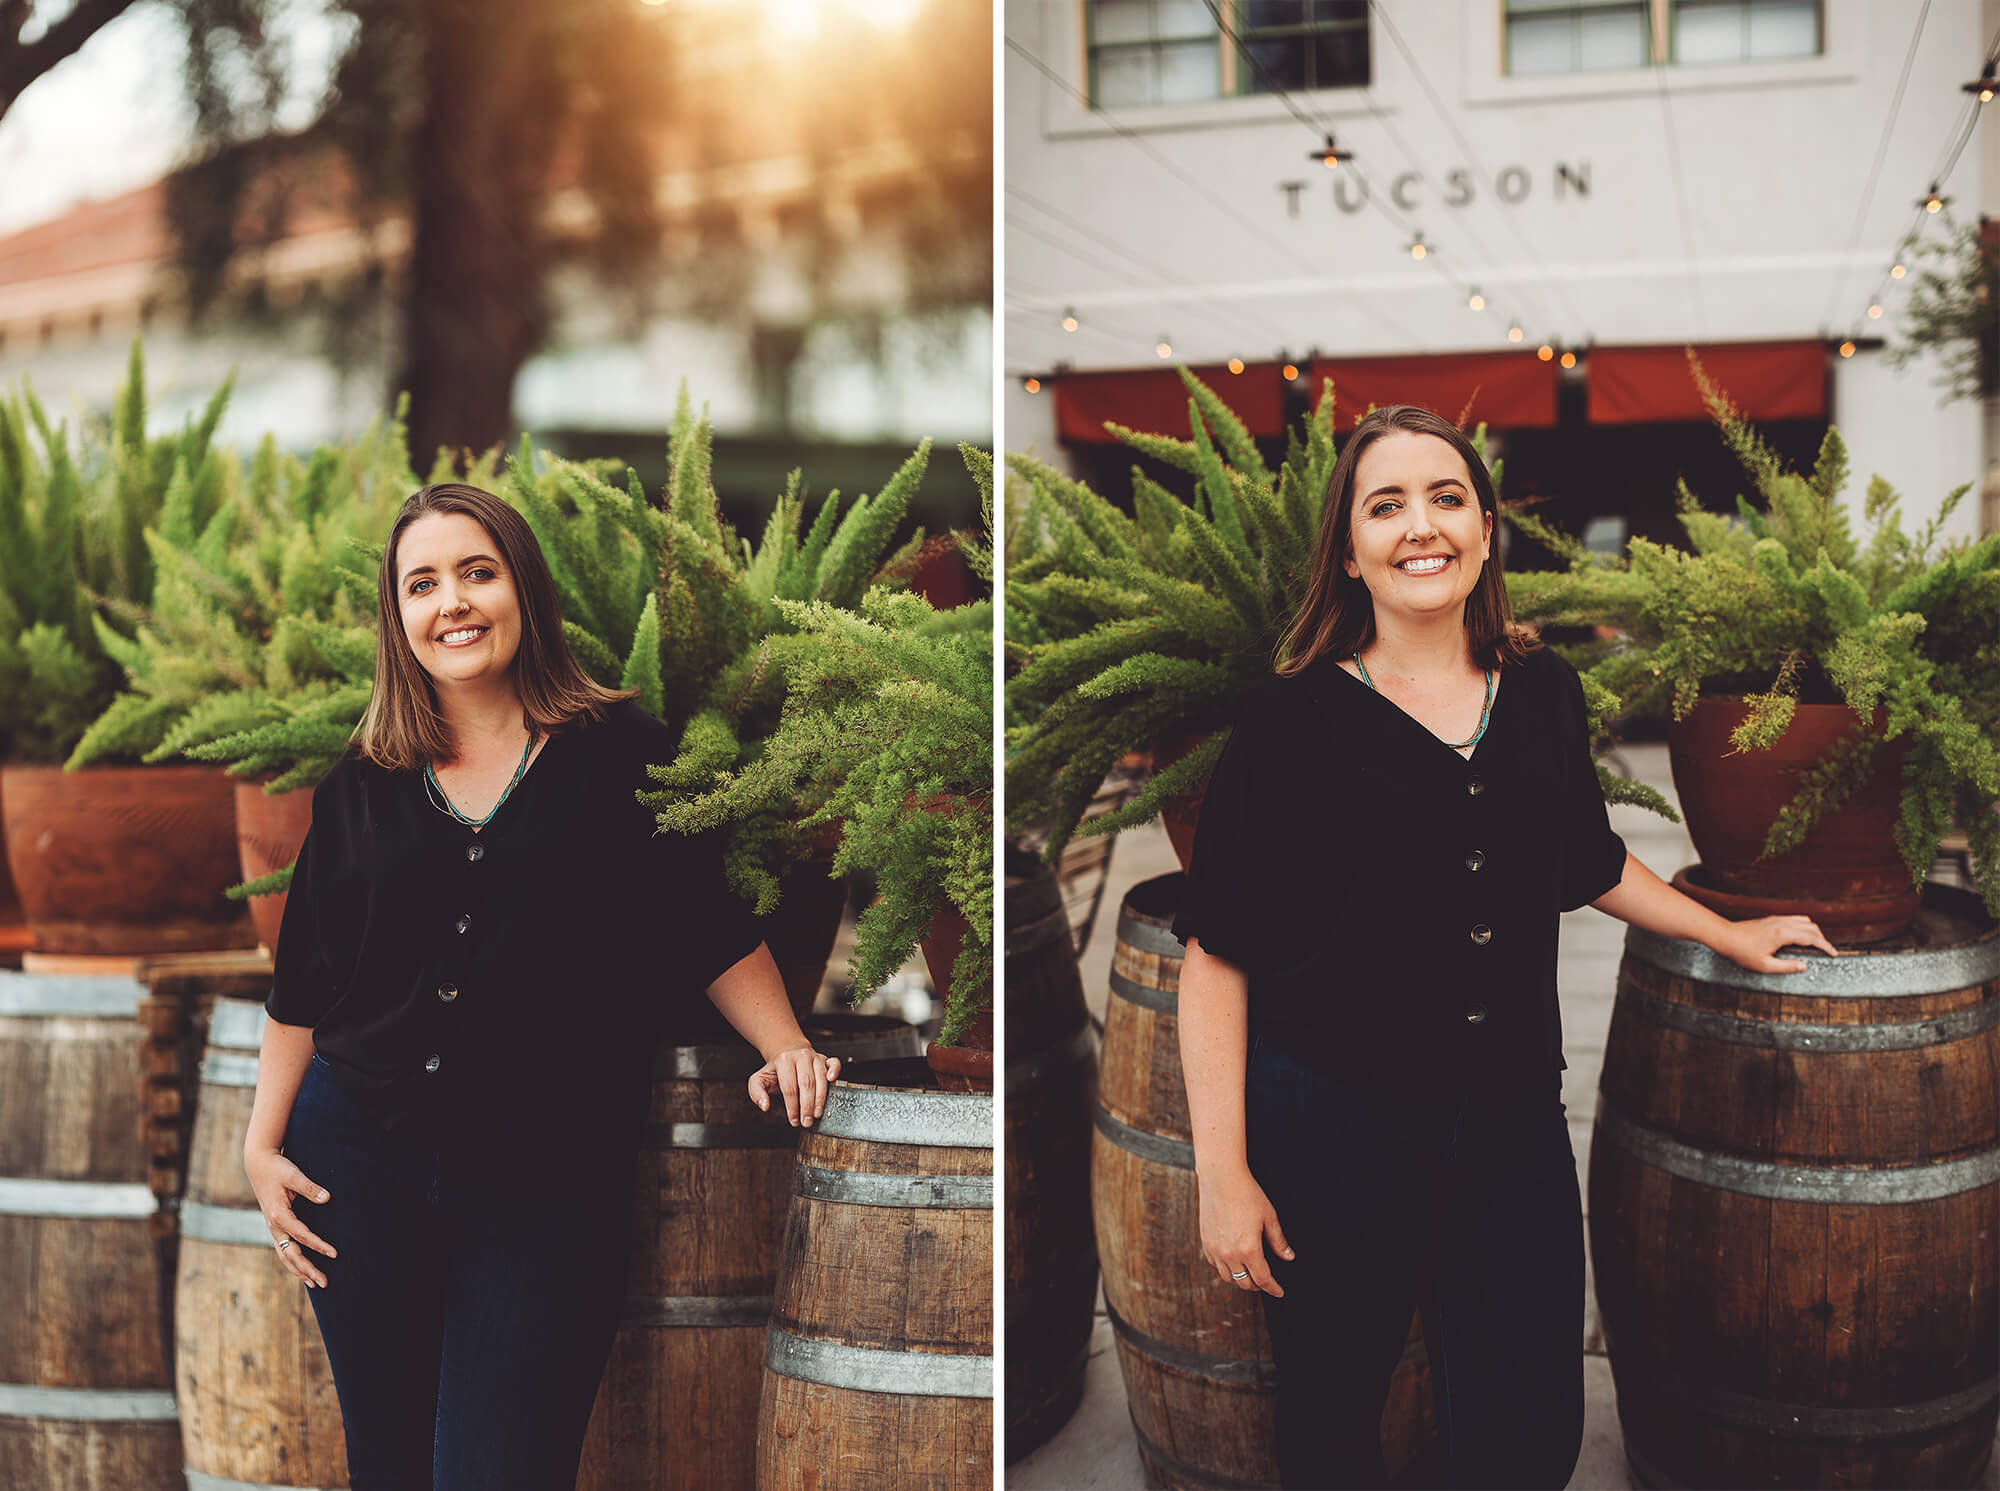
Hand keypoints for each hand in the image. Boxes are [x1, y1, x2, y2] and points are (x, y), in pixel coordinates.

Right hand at [244, 1145, 335, 1288]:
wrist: (259, 1165)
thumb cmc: (278, 1169)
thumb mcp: (293, 1175)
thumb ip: (309, 1187)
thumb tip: (327, 1198)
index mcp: (278, 1215)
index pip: (302, 1235)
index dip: (318, 1245)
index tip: (334, 1254)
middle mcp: (274, 1226)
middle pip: (291, 1254)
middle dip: (308, 1270)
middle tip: (325, 1283)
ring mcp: (273, 1228)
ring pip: (285, 1256)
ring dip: (300, 1271)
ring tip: (316, 1284)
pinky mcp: (275, 1227)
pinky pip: (283, 1250)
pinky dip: (292, 1263)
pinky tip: (302, 1271)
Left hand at [748, 1046, 841, 1126]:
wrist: (786, 1051)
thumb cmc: (775, 1070)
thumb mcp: (759, 1079)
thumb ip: (757, 1093)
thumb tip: (764, 1106)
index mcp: (784, 1061)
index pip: (789, 1087)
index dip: (792, 1107)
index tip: (794, 1120)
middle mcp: (801, 1057)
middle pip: (806, 1084)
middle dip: (807, 1106)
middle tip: (806, 1122)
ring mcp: (815, 1057)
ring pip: (821, 1078)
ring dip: (820, 1098)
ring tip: (817, 1114)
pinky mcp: (825, 1059)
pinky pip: (834, 1063)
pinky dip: (835, 1071)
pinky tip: (832, 1082)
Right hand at [1198, 1164, 1292, 1296]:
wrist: (1221, 1177)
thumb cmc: (1247, 1193)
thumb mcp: (1269, 1216)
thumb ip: (1278, 1241)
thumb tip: (1289, 1257)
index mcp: (1249, 1249)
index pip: (1263, 1279)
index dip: (1273, 1288)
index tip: (1279, 1291)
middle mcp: (1230, 1253)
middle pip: (1245, 1282)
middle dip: (1258, 1285)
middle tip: (1266, 1282)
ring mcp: (1215, 1249)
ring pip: (1228, 1277)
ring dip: (1240, 1278)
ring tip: (1249, 1272)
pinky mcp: (1205, 1241)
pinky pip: (1215, 1264)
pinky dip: (1225, 1267)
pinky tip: (1232, 1260)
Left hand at [1715, 914, 1841, 972]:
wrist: (1726, 936)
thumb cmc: (1742, 951)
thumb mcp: (1765, 965)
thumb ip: (1787, 966)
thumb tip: (1804, 966)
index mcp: (1782, 934)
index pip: (1812, 938)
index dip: (1826, 946)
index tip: (1833, 953)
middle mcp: (1782, 923)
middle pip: (1811, 927)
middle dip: (1822, 939)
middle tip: (1826, 951)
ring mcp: (1777, 919)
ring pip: (1804, 920)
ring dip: (1814, 931)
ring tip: (1816, 944)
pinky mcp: (1772, 918)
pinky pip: (1795, 919)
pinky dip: (1804, 926)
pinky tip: (1802, 936)